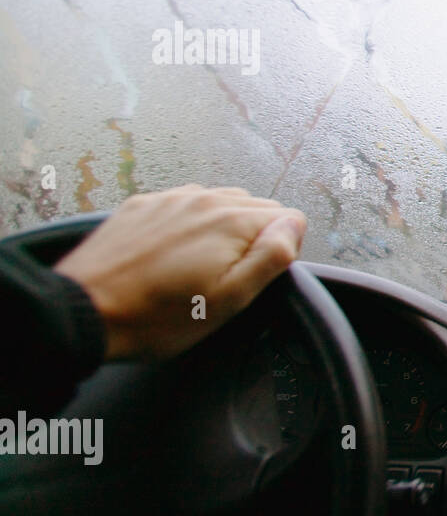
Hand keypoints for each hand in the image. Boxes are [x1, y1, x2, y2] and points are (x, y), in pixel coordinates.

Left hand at [54, 185, 306, 360]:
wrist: (84, 311)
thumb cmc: (156, 317)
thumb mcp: (229, 300)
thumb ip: (271, 257)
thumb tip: (294, 227)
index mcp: (231, 221)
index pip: (289, 218)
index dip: (281, 251)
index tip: (255, 276)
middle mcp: (203, 199)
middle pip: (257, 207)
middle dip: (252, 238)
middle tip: (226, 277)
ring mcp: (170, 199)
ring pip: (221, 203)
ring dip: (222, 229)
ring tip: (198, 267)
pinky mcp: (143, 206)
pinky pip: (184, 206)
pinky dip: (188, 225)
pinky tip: (171, 256)